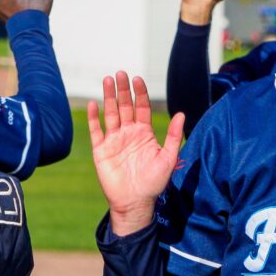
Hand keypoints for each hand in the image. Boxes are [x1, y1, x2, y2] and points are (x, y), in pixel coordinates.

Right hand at [88, 72, 184, 235]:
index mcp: (143, 133)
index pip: (141, 107)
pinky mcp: (101, 150)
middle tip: (120, 73)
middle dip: (122, 90)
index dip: (139, 93)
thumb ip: (172, 136)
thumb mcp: (167, 158)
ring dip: (108, 97)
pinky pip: (96, 131)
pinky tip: (93, 104)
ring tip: (107, 80)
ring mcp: (113, 140)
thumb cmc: (153, 183)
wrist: (135, 202)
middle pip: (124, 106)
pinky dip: (93, 118)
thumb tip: (181, 114)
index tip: (137, 79)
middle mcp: (128, 133)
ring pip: (110, 114)